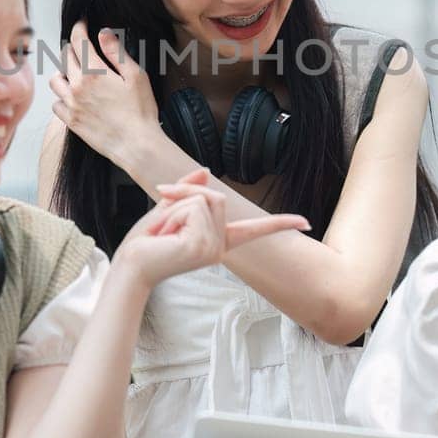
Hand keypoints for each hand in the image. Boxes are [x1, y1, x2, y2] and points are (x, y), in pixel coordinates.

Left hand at [48, 21, 160, 164]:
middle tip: (83, 48)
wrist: (136, 145)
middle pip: (65, 57)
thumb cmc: (140, 111)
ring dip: (63, 72)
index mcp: (93, 72)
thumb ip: (117, 53)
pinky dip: (61, 97)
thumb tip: (103, 33)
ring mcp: (71, 105)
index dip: (79, 27)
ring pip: (55, 80)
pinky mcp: (70, 121)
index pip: (78, 41)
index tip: (82, 23)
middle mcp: (77, 86)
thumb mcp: (136, 76)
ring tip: (75, 73)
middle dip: (73, 48)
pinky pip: (56, 104)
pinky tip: (73, 97)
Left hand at [114, 168, 308, 287]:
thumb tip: (206, 171)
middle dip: (184, 196)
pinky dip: (172, 215)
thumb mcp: (168, 209)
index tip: (307, 223)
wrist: (131, 266)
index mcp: (219, 240)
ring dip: (175, 208)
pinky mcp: (204, 247)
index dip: (281, 223)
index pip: (256, 230)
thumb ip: (188, 190)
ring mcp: (215, 249)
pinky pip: (193, 208)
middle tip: (163, 222)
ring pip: (204, 200)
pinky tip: (165, 237)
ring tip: (163, 233)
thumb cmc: (146, 243)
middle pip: (216, 196)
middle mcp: (221, 246)